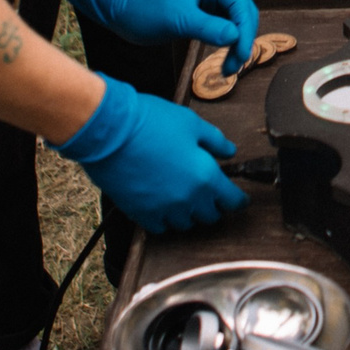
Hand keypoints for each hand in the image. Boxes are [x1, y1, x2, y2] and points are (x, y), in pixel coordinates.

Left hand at [48, 0, 258, 65]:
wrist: (123, 11)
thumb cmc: (145, 10)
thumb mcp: (177, 20)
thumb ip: (208, 27)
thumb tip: (235, 37)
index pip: (240, 4)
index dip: (245, 31)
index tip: (241, 54)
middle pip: (244, 13)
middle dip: (243, 39)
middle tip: (236, 65)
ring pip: (237, 22)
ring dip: (237, 44)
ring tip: (229, 68)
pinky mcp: (206, 11)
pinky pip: (226, 28)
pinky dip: (228, 44)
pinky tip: (224, 59)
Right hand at [54, 75, 247, 232]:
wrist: (111, 130)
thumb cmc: (151, 122)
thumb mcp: (191, 123)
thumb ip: (215, 141)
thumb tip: (229, 151)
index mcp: (205, 176)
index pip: (232, 201)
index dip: (237, 200)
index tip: (238, 199)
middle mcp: (187, 199)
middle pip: (210, 216)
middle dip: (213, 206)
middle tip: (209, 194)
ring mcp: (162, 209)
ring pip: (185, 224)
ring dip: (189, 214)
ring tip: (185, 199)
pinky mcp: (140, 213)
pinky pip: (160, 227)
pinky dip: (165, 220)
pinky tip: (163, 206)